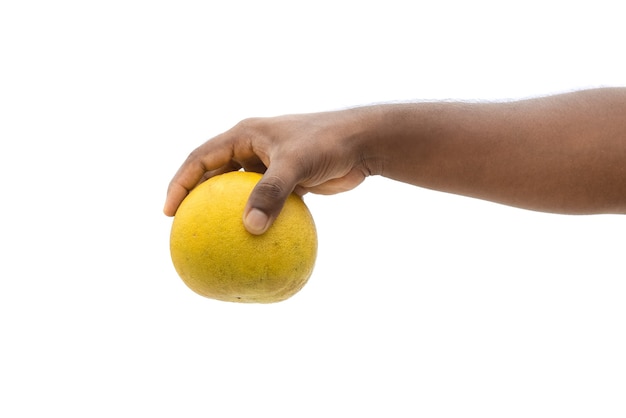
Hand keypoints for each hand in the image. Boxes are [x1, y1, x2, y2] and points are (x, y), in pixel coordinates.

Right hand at [164, 110, 375, 233]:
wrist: (362, 142)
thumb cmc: (327, 144)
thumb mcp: (296, 164)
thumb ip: (272, 193)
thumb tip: (250, 229)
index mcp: (244, 135)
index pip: (200, 159)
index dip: (180, 183)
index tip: (169, 212)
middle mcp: (252, 148)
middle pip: (214, 175)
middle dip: (197, 199)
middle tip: (183, 229)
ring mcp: (269, 165)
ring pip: (238, 192)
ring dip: (226, 213)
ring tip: (212, 241)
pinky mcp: (287, 181)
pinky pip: (264, 204)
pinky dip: (256, 220)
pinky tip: (252, 244)